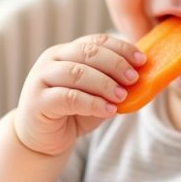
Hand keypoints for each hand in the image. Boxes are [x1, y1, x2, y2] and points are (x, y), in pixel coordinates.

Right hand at [14, 33, 144, 155]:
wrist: (42, 140)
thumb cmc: (72, 113)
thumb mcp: (97, 95)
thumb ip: (114, 84)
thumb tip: (143, 77)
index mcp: (67, 51)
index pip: (96, 41)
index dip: (121, 48)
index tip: (142, 61)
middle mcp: (51, 60)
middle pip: (87, 53)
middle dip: (115, 64)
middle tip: (134, 78)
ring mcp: (41, 78)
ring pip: (77, 73)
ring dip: (105, 84)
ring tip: (122, 96)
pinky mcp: (37, 101)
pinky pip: (68, 97)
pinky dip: (92, 103)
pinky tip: (108, 110)